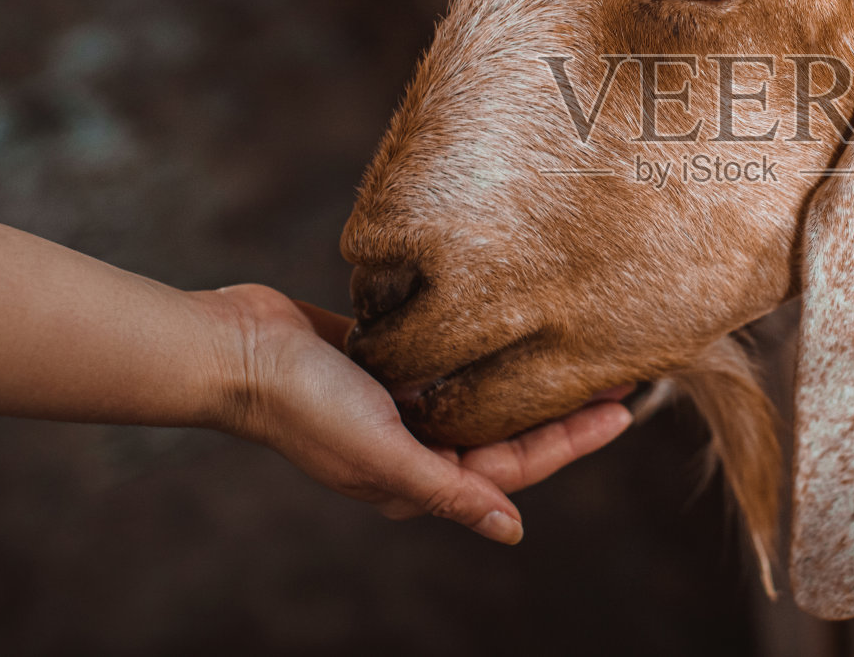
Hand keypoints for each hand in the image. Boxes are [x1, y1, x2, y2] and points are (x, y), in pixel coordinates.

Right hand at [202, 284, 630, 543]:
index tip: (621, 409)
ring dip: (523, 374)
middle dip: (561, 407)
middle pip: (507, 430)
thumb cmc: (305, 405)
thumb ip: (448, 488)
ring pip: (480, 393)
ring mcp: (400, 402)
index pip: (515, 464)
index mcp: (419, 476)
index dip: (571, 440)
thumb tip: (511, 532)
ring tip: (574, 345)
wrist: (233, 348)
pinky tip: (509, 320)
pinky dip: (477, 346)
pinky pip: (444, 360)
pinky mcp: (384, 360)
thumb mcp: (384, 453)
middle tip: (616, 373)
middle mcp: (416, 443)